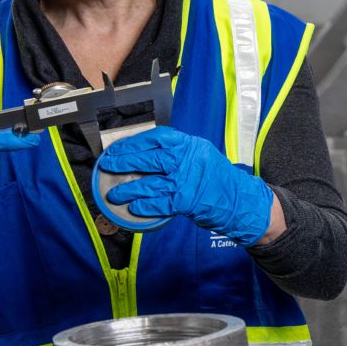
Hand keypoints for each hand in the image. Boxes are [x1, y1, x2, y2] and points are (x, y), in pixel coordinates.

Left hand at [95, 126, 276, 247]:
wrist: (239, 199)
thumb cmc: (216, 177)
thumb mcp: (200, 154)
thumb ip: (177, 152)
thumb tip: (146, 152)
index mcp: (189, 145)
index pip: (156, 138)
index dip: (134, 142)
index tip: (118, 147)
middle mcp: (187, 160)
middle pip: (149, 159)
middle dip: (125, 162)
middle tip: (107, 165)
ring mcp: (185, 181)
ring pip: (149, 184)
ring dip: (128, 189)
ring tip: (113, 193)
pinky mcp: (185, 202)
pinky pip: (159, 204)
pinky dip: (144, 206)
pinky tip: (132, 207)